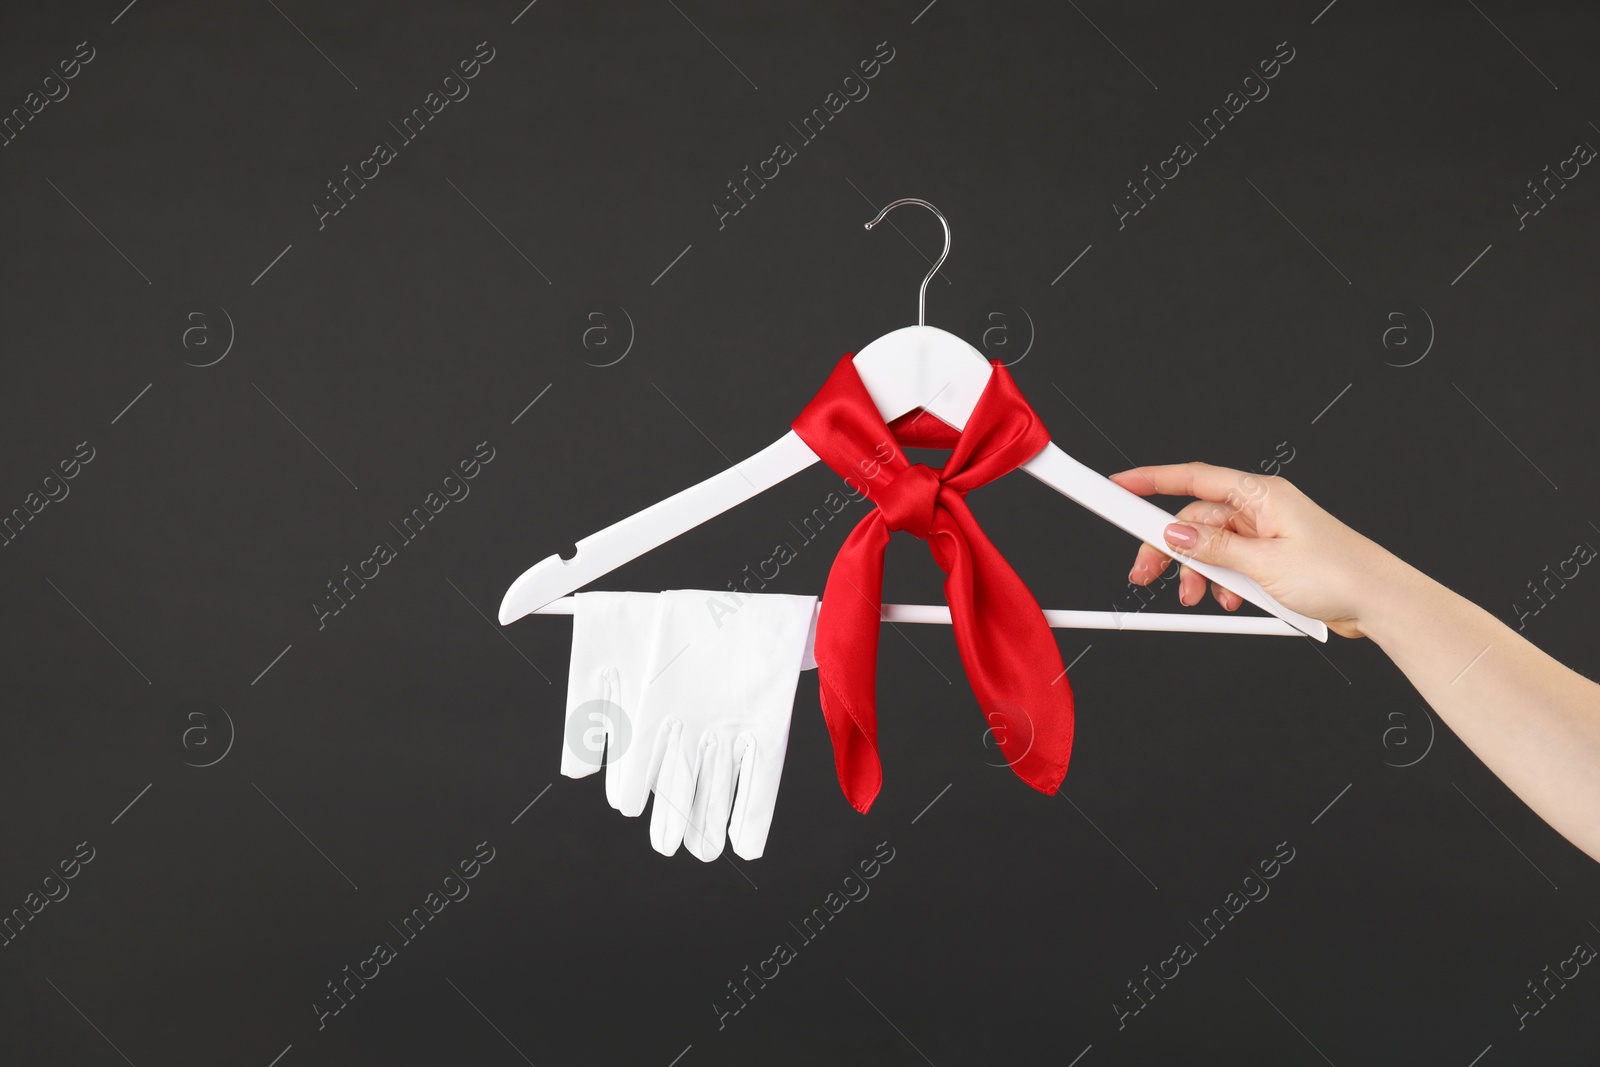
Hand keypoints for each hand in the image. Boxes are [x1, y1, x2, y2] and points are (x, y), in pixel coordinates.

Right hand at [1108, 462, 1399, 638]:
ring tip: (1199, 597)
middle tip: (1145, 574)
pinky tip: (1229, 599)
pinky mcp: (1270, 558)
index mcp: (1261, 494)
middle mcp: (1261, 508)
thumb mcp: (1265, 563)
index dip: (1150, 481)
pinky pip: (1230, 563)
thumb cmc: (1340, 574)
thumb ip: (1214, 548)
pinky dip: (1221, 582)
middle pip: (1195, 520)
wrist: (1379, 602)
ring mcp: (1265, 533)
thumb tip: (1175, 533)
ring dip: (1198, 573)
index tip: (1118, 487)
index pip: (1193, 478)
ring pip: (1210, 546)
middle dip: (1169, 548)